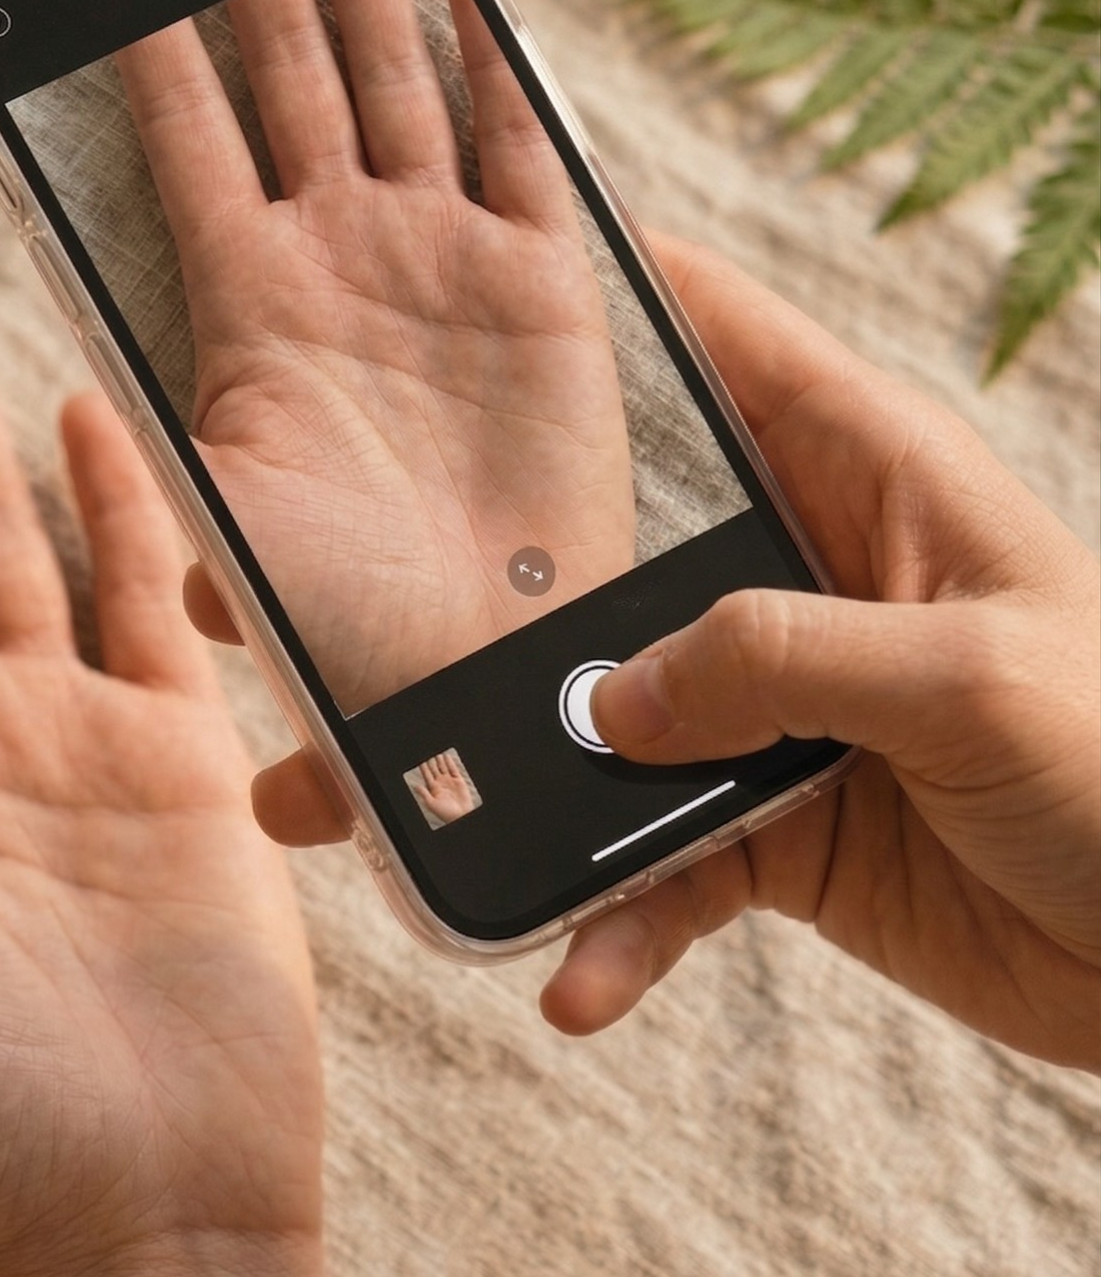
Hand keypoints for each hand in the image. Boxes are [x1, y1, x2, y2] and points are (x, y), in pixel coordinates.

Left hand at [117, 0, 634, 710]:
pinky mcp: (540, 280)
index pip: (189, 145)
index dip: (154, 60)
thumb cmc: (350, 627)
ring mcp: (440, 261)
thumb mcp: (228, 533)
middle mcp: (341, 262)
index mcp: (249, 305)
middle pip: (288, 88)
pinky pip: (518, 145)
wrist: (488, 670)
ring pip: (394, 90)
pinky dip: (494, 61)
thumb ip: (164, 459)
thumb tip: (88, 423)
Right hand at [251, 234, 1100, 1070]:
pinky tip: (575, 982)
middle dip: (467, 597)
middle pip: (604, 557)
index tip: (438, 293)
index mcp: (865, 472)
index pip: (711, 340)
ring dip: (498, 790)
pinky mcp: (781, 832)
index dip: (588, 298)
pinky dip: (613, 926)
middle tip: (313, 619)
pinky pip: (662, 870)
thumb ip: (775, 662)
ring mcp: (783, 710)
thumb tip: (610, 699)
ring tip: (371, 834)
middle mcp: (802, 575)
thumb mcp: (963, 679)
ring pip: (600, 731)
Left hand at [409, 751, 479, 828]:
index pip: (427, 775)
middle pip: (434, 769)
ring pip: (443, 768)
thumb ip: (423, 793)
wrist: (461, 815)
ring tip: (436, 754)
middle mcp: (441, 784)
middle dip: (431, 762)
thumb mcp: (431, 804)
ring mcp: (449, 781)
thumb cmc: (445, 813)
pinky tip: (446, 757)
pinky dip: (450, 762)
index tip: (421, 761)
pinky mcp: (458, 781)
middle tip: (428, 755)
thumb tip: (415, 785)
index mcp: (433, 789)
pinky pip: (453, 769)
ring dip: (440, 761)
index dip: (424, 768)